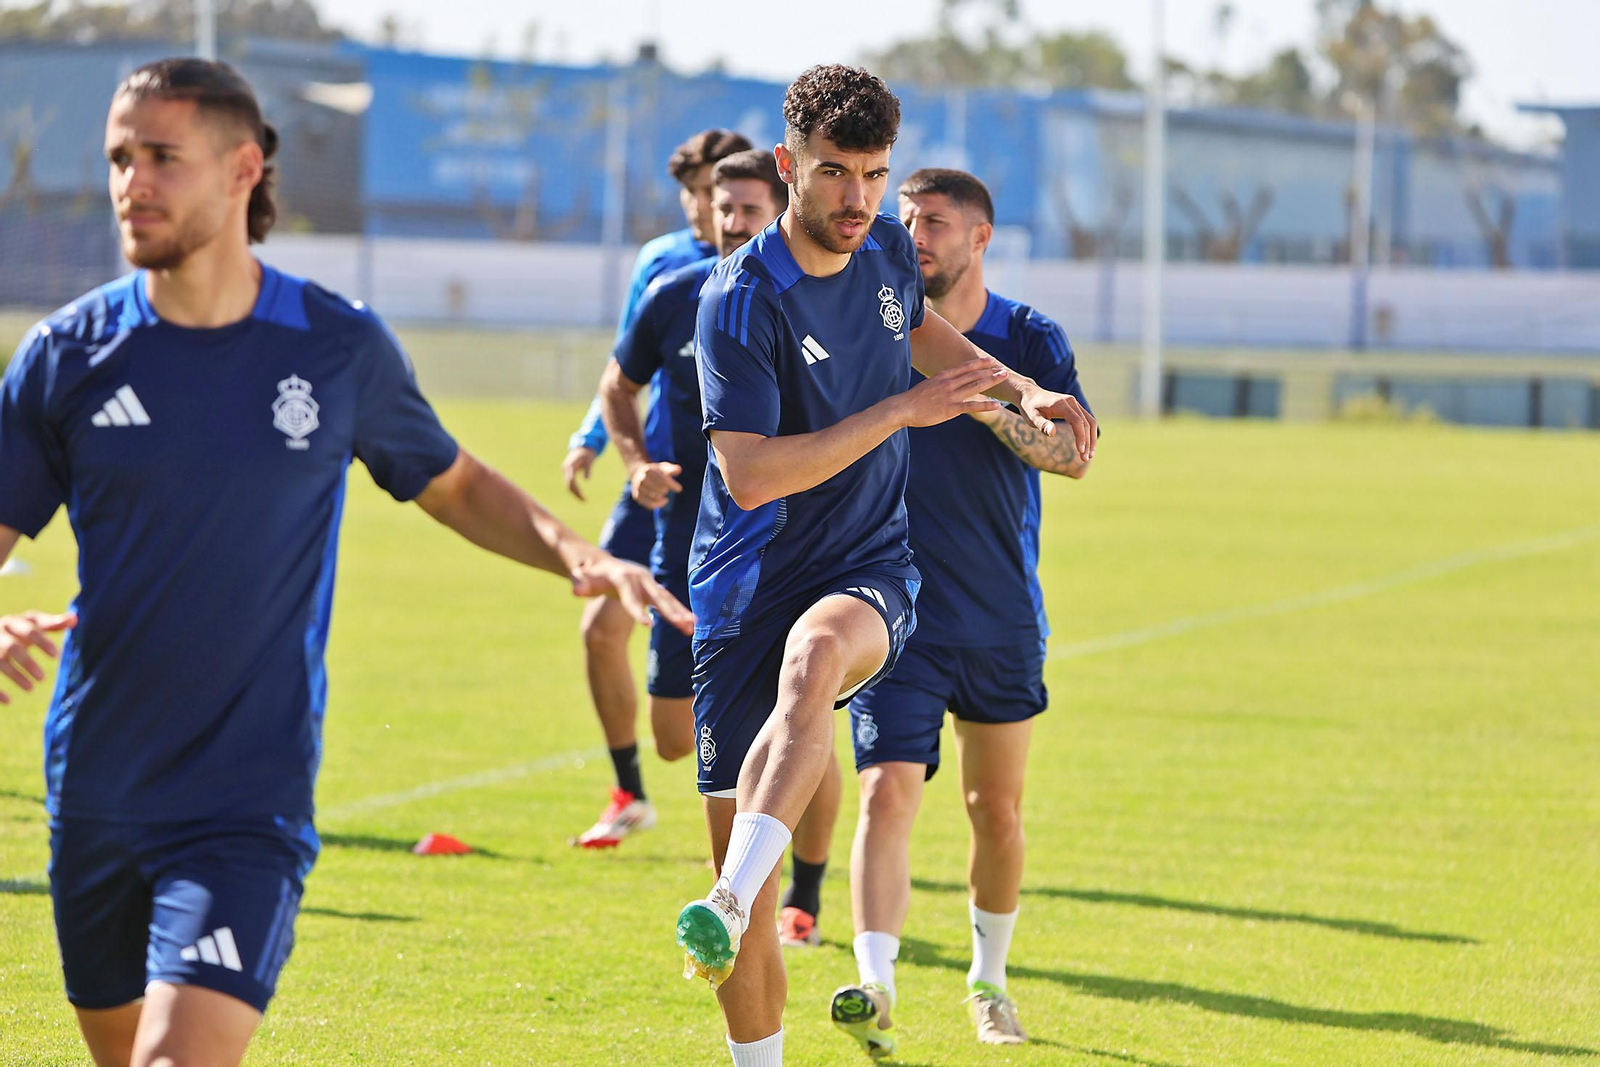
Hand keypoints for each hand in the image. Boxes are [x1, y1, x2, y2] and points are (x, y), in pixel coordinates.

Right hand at [0, 611, 75, 704]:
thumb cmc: (18, 629)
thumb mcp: (33, 624)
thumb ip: (53, 623)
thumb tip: (75, 618)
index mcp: (12, 622)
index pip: (29, 630)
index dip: (42, 642)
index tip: (57, 655)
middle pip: (11, 647)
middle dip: (27, 662)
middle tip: (42, 678)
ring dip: (14, 675)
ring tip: (31, 688)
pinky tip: (8, 701)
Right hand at [561, 447, 597, 500]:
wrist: (582, 447)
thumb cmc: (587, 453)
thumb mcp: (589, 460)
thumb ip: (588, 469)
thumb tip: (587, 479)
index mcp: (569, 466)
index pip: (571, 480)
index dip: (576, 489)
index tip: (582, 496)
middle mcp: (565, 469)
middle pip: (568, 485)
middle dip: (576, 493)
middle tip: (585, 500)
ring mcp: (566, 471)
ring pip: (568, 485)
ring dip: (575, 493)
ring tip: (584, 499)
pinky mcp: (568, 473)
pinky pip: (570, 483)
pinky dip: (574, 489)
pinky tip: (580, 495)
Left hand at [569, 556, 694, 634]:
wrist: (598, 562)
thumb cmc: (587, 573)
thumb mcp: (579, 576)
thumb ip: (579, 583)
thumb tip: (576, 590)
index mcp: (621, 575)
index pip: (630, 595)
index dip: (637, 609)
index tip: (647, 626)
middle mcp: (639, 577)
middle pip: (656, 596)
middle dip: (671, 611)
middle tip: (684, 624)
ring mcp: (648, 582)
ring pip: (666, 599)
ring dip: (680, 612)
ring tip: (693, 626)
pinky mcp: (652, 589)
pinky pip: (667, 601)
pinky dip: (679, 611)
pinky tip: (690, 624)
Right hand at [629, 461, 682, 509]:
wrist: (638, 474)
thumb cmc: (655, 471)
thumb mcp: (663, 467)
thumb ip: (672, 469)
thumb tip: (679, 469)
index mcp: (649, 470)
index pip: (663, 480)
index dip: (672, 485)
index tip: (679, 489)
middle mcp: (642, 479)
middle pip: (660, 489)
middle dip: (666, 490)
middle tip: (666, 489)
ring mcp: (638, 488)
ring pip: (656, 497)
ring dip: (663, 497)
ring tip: (664, 493)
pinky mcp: (637, 496)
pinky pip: (650, 504)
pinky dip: (659, 504)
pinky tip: (664, 501)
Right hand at [895, 358, 1003, 428]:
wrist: (903, 408)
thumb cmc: (913, 399)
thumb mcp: (928, 385)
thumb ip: (940, 383)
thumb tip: (947, 383)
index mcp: (944, 376)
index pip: (966, 367)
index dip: (980, 363)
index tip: (992, 361)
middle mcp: (949, 383)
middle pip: (974, 374)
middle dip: (991, 371)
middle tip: (1004, 370)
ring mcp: (951, 395)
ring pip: (976, 386)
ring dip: (992, 381)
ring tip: (1004, 379)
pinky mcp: (951, 409)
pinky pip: (972, 406)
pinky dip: (986, 405)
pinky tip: (997, 405)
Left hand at [1018, 385, 1096, 459]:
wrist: (1029, 394)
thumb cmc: (1029, 407)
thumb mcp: (1031, 417)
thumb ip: (1042, 425)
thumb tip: (1052, 433)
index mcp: (1061, 404)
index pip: (1077, 421)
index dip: (1081, 437)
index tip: (1080, 451)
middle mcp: (1071, 402)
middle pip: (1087, 423)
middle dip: (1088, 441)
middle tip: (1085, 459)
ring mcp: (1075, 404)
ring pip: (1090, 422)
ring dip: (1091, 439)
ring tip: (1089, 456)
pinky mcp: (1075, 408)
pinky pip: (1087, 421)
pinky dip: (1089, 433)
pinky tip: (1087, 446)